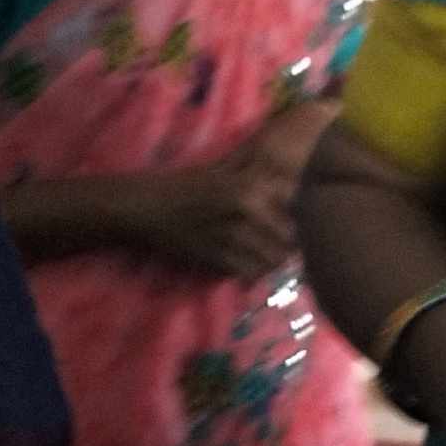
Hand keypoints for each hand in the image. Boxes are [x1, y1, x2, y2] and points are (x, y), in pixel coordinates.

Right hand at [142, 118, 310, 282]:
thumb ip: (258, 173)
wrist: (148, 206)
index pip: (295, 209)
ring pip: (273, 260)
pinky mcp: (219, 259)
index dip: (297, 218)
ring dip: (271, 261)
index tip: (293, 223)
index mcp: (252, 186)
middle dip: (286, 243)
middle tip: (279, 245)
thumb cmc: (187, 184)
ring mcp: (234, 237)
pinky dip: (252, 273)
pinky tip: (246, 266)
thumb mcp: (225, 171)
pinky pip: (251, 274)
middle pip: (289, 239)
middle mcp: (248, 210)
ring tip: (263, 256)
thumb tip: (290, 177)